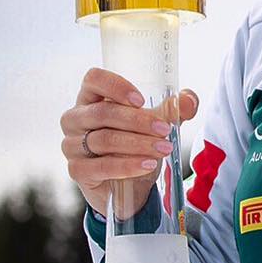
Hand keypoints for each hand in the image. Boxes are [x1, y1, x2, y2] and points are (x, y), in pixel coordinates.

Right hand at [60, 67, 198, 216]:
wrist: (131, 183)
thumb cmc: (138, 142)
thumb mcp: (159, 122)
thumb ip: (176, 108)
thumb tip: (188, 99)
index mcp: (92, 98)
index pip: (93, 79)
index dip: (116, 86)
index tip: (142, 100)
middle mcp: (76, 118)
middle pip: (103, 112)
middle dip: (139, 121)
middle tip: (165, 130)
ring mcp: (72, 145)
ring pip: (104, 139)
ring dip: (138, 144)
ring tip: (164, 149)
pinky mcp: (77, 170)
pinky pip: (100, 166)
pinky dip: (127, 165)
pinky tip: (148, 164)